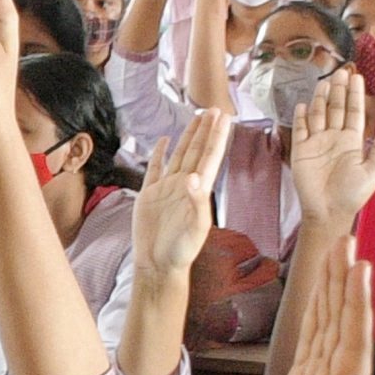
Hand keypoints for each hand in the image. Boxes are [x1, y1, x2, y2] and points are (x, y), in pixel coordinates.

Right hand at [135, 106, 225, 292]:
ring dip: (189, 135)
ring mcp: (167, 188)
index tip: (224, 118)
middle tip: (215, 108)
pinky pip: (156, 167)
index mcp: (198, 191)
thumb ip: (196, 203)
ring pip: (180, 154)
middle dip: (206, 129)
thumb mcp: (195, 230)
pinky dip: (160, 152)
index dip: (217, 136)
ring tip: (197, 117)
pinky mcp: (150, 194)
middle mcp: (185, 185)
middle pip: (198, 150)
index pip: (210, 157)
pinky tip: (165, 140)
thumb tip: (194, 176)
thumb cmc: (180, 252)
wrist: (158, 266)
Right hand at [283, 64, 374, 233]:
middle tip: (340, 71)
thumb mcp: (372, 172)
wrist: (328, 213)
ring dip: (321, 98)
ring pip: (318, 114)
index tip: (357, 77)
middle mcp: (334, 138)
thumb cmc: (352, 196)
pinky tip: (303, 104)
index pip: (354, 112)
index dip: (355, 95)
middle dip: (338, 90)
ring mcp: (316, 143)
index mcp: (352, 141)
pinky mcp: (300, 151)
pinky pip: (300, 129)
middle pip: (336, 108)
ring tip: (325, 82)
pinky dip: (301, 117)